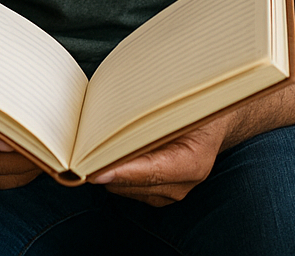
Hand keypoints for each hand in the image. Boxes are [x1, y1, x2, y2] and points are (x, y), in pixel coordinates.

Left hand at [88, 113, 233, 204]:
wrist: (213, 119)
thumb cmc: (194, 105)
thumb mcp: (179, 103)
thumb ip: (152, 111)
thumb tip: (117, 109)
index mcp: (194, 161)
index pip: (153, 171)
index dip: (123, 172)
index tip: (96, 171)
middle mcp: (184, 183)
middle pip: (136, 184)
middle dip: (109, 170)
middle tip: (81, 155)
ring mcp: (173, 191)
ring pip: (128, 189)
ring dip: (110, 173)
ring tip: (89, 152)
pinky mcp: (161, 192)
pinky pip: (130, 189)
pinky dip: (115, 175)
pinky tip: (104, 157)